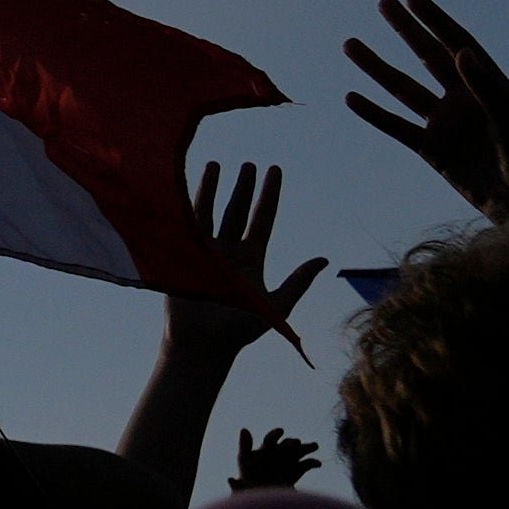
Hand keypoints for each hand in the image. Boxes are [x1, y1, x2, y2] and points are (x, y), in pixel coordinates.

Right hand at [160, 160, 326, 357]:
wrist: (204, 345)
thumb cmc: (240, 331)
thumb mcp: (276, 305)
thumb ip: (298, 281)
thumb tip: (324, 259)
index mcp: (252, 259)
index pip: (263, 219)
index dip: (270, 195)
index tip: (275, 170)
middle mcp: (229, 250)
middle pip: (238, 210)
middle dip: (244, 187)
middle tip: (250, 164)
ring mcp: (206, 250)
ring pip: (211, 211)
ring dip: (214, 187)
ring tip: (217, 164)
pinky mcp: (184, 254)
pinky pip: (186, 224)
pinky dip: (187, 203)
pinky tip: (187, 183)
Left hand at [230, 425, 324, 493]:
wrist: (259, 498)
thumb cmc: (247, 478)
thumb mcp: (244, 460)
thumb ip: (244, 445)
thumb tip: (243, 429)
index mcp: (265, 449)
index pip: (271, 438)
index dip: (276, 434)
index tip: (281, 431)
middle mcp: (278, 453)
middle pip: (288, 444)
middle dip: (292, 443)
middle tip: (295, 443)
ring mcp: (288, 462)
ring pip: (300, 452)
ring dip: (308, 447)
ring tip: (315, 446)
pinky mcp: (296, 472)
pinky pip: (307, 465)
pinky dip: (313, 462)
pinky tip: (317, 464)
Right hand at [342, 0, 508, 224]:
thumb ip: (487, 86)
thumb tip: (461, 50)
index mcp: (489, 86)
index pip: (458, 44)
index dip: (436, 20)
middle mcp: (465, 100)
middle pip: (428, 58)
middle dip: (406, 30)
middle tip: (384, 2)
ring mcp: (446, 125)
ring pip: (403, 89)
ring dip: (377, 67)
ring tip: (351, 44)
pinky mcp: (433, 151)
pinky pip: (397, 127)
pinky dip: (374, 113)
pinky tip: (352, 97)